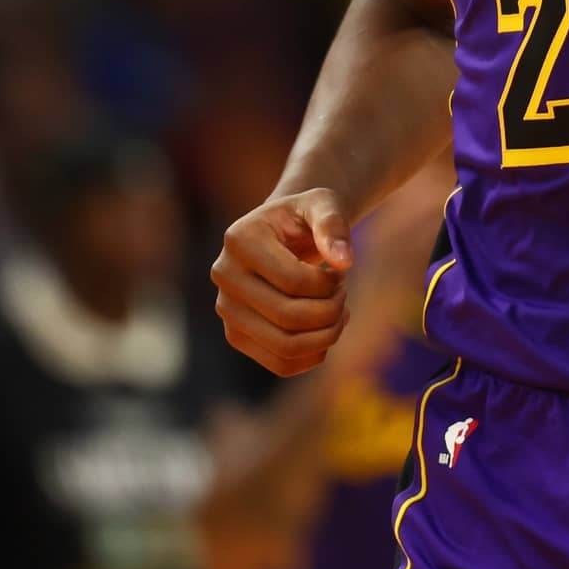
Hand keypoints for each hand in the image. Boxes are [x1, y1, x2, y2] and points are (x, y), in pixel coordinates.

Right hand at [212, 188, 352, 376]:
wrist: (282, 235)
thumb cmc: (304, 218)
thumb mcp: (322, 203)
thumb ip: (333, 224)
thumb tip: (344, 261)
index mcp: (240, 239)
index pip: (293, 281)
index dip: (329, 283)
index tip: (341, 271)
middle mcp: (224, 275)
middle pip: (289, 317)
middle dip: (331, 310)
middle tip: (343, 293)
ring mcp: (226, 309)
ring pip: (285, 347)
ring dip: (327, 335)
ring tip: (339, 312)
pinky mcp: (236, 334)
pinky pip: (281, 364)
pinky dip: (314, 355)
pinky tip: (326, 330)